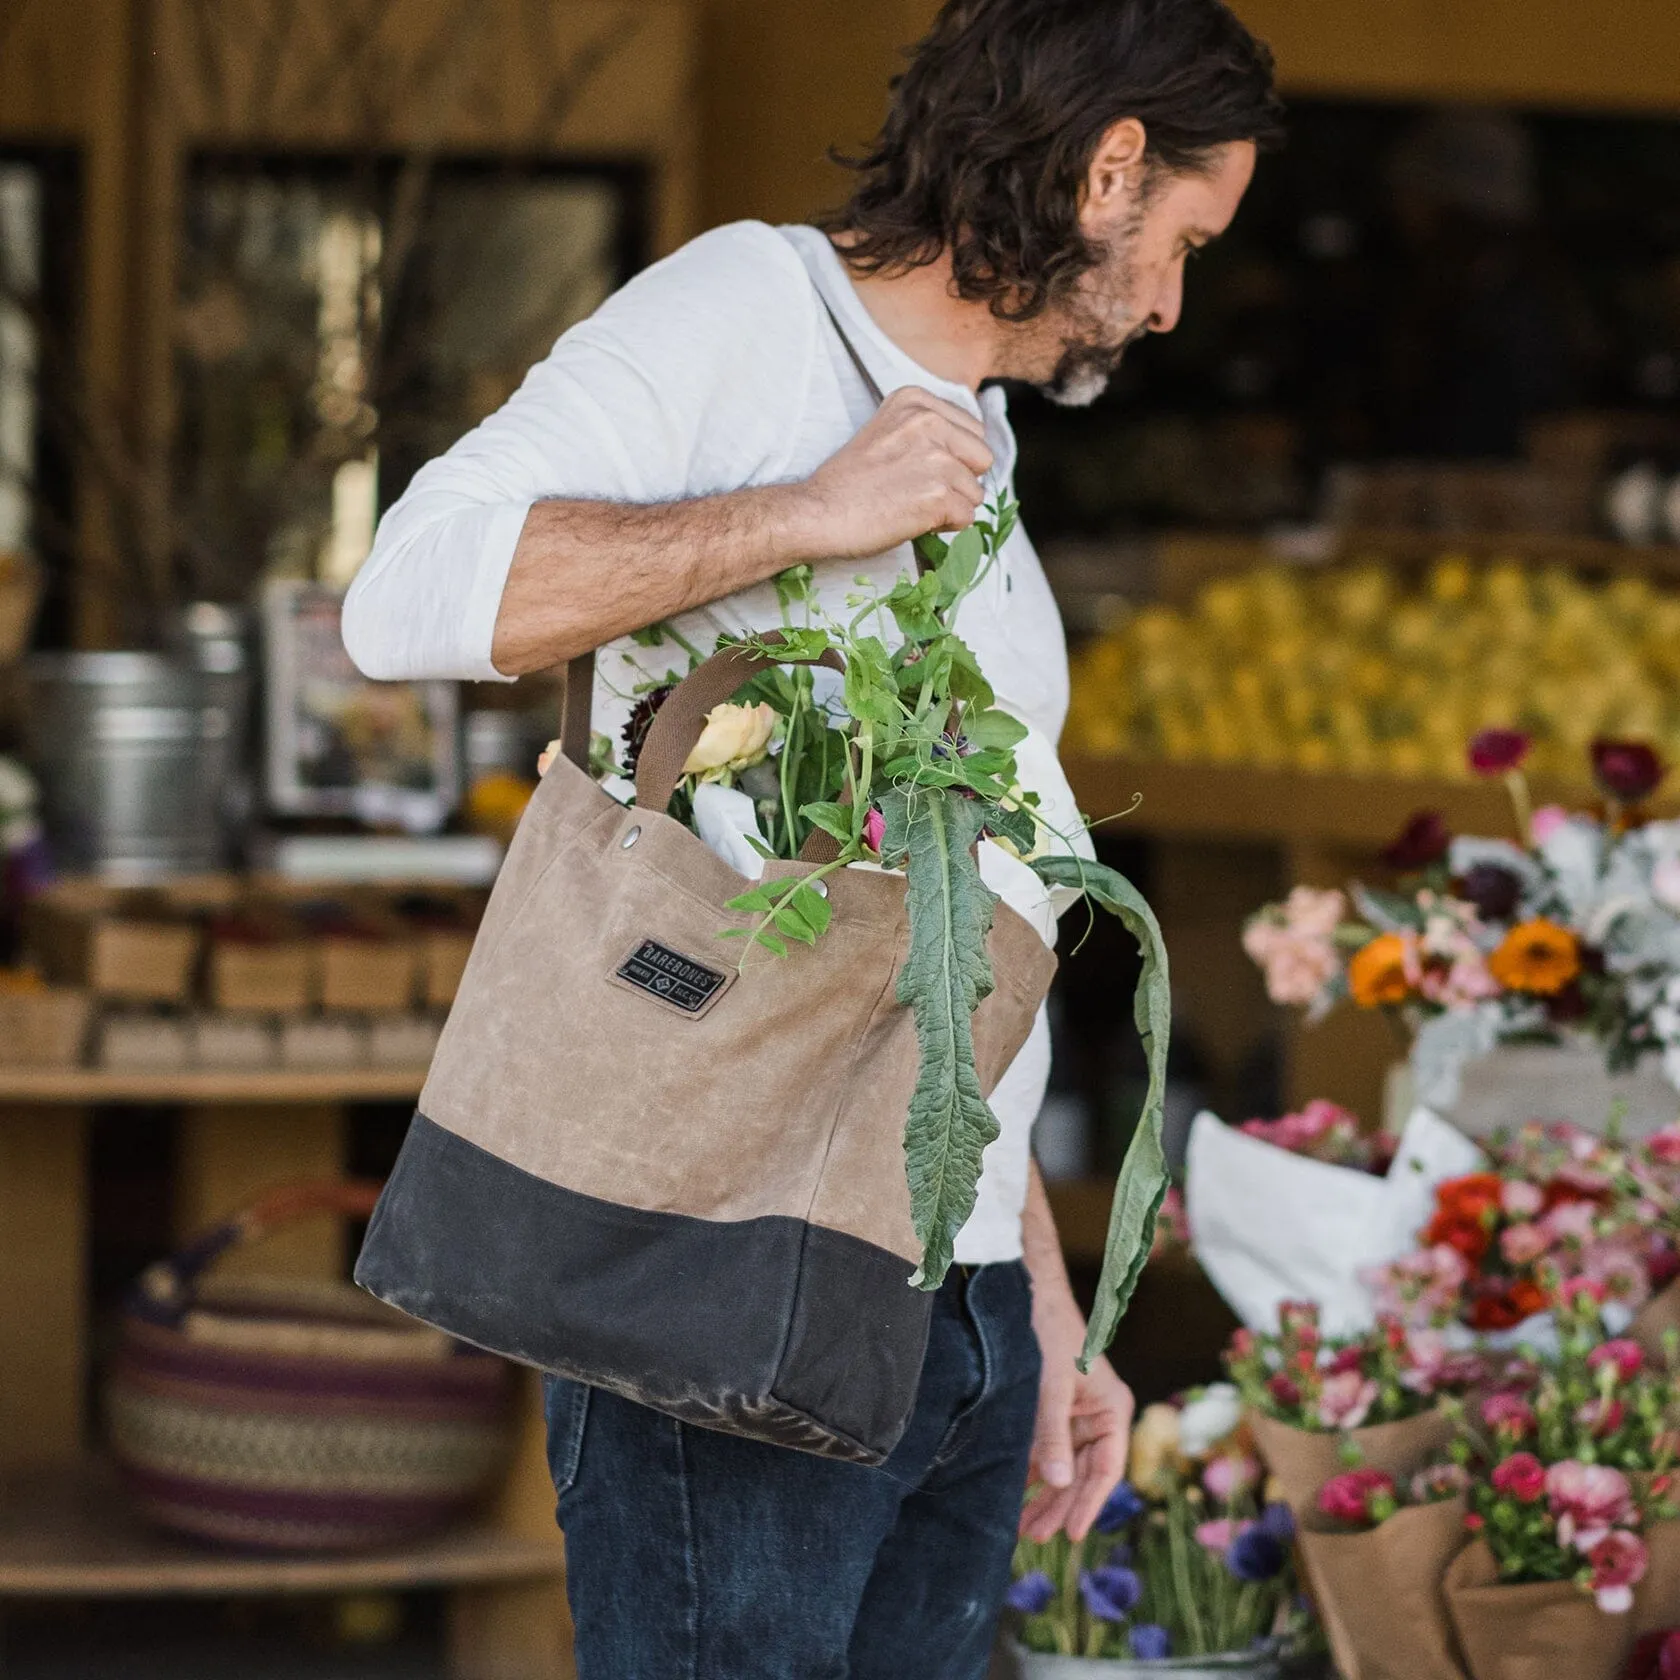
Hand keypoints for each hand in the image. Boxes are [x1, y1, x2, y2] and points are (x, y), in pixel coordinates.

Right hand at [782, 387, 994, 559]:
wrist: (818, 513)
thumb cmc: (849, 482)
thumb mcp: (888, 432)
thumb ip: (928, 432)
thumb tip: (972, 455)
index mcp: (916, 401)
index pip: (972, 431)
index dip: (952, 458)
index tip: (916, 468)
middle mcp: (929, 421)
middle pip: (982, 458)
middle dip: (960, 480)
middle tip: (918, 490)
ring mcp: (936, 458)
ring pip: (976, 492)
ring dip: (950, 506)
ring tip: (911, 505)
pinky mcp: (938, 495)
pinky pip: (967, 517)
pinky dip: (945, 527)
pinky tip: (913, 519)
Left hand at [1020, 1293, 1135, 1543]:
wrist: (1029, 1294)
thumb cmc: (1050, 1332)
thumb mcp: (1051, 1385)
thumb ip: (1053, 1433)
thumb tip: (1057, 1482)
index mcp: (1113, 1411)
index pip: (1106, 1470)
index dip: (1088, 1504)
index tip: (1070, 1534)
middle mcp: (1098, 1418)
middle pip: (1082, 1474)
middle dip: (1060, 1506)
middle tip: (1035, 1537)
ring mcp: (1075, 1416)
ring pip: (1063, 1467)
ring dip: (1044, 1495)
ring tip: (1023, 1528)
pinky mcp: (1052, 1411)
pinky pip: (1047, 1450)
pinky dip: (1033, 1471)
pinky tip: (1016, 1494)